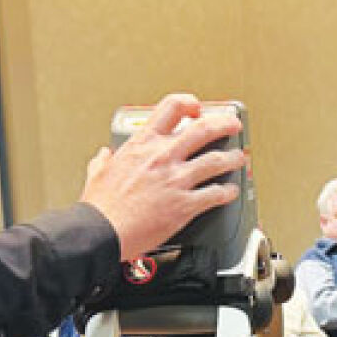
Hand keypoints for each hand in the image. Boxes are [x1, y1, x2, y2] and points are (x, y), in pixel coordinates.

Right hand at [79, 94, 245, 261]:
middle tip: (233, 125)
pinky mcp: (184, 205)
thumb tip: (104, 155)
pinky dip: (227, 192)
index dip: (189, 104)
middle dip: (224, 124)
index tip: (196, 110)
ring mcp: (175, 180)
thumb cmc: (100, 208)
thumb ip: (104, 161)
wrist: (102, 233)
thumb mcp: (97, 174)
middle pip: (204, 129)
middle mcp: (162, 157)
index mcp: (142, 145)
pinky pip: (215, 194)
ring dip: (233, 158)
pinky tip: (230, 192)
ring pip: (216, 160)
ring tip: (239, 158)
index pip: (172, 107)